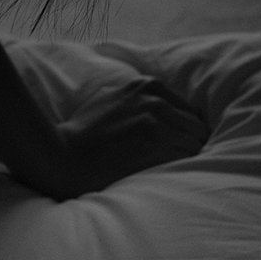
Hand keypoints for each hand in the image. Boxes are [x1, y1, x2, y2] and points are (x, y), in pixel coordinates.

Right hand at [42, 72, 206, 197]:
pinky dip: (180, 167)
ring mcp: (156, 120)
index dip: (182, 129)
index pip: (187, 109)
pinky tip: (165, 174)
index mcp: (145, 85)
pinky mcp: (156, 143)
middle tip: (175, 160)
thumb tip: (161, 103)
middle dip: (188, 143)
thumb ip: (136, 97)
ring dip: (185, 157)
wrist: (65, 155)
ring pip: (194, 143)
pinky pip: (187, 157)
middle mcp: (154, 99)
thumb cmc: (84, 132)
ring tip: (169, 169)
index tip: (176, 144)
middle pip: (195, 126)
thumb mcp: (109, 98)